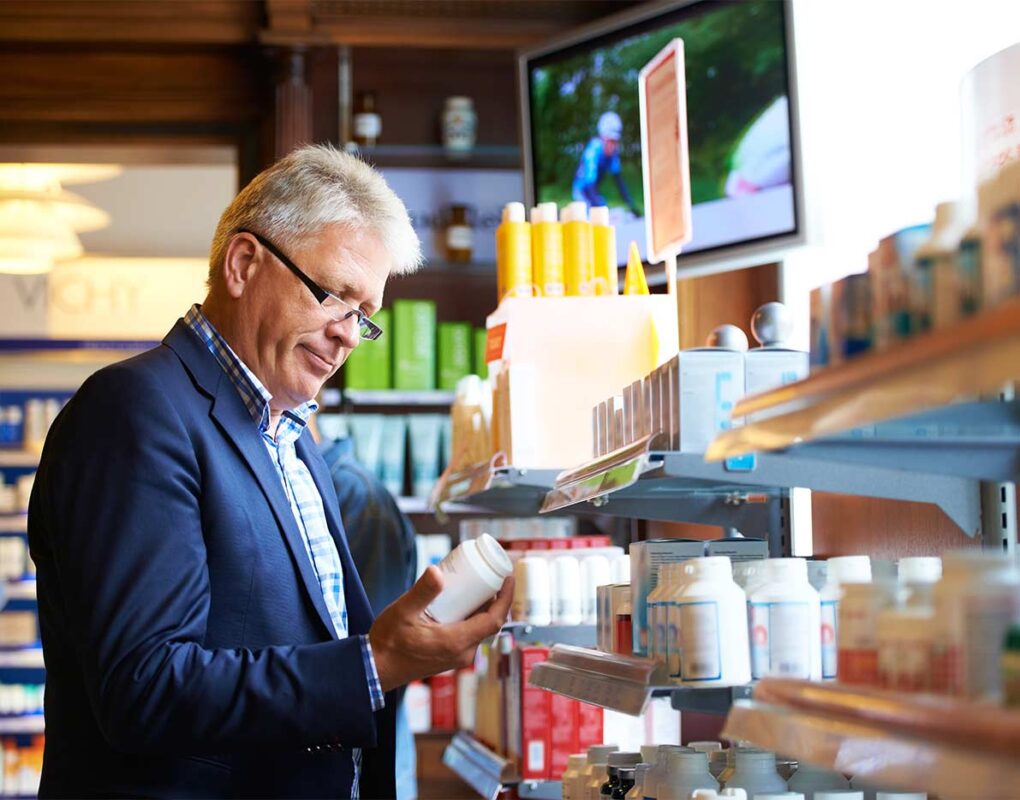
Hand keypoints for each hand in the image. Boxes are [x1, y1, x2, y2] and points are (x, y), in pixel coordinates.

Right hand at [368, 566, 512, 691]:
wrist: (376, 669)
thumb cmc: (388, 642)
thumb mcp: (403, 612)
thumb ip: (422, 592)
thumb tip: (437, 571)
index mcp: (457, 642)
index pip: (494, 620)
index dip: (506, 598)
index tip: (509, 578)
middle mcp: (462, 652)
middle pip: (489, 623)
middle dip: (494, 599)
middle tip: (491, 575)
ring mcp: (456, 657)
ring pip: (479, 629)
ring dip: (482, 608)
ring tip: (477, 585)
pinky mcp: (449, 656)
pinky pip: (469, 634)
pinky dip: (471, 617)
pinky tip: (462, 603)